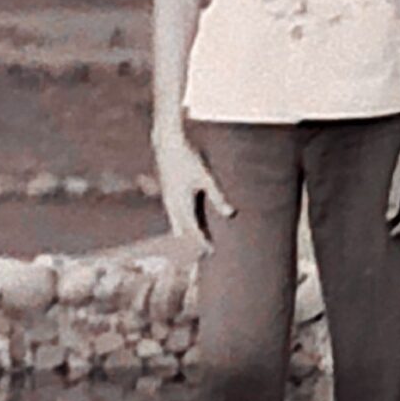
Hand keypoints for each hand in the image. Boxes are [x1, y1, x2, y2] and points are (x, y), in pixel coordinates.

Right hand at [155, 128, 232, 249]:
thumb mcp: (206, 177)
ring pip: (178, 222)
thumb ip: (218, 196)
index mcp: (182, 203)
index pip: (193, 230)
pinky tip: (190, 222)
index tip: (210, 252)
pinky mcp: (169, 193)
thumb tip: (231, 214)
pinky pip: (176, 213)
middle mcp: (173, 204)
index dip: (202, 242)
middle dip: (192, 243)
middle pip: (183, 230)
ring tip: (198, 243)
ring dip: (187, 233)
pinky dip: (183, 222)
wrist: (168, 144)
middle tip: (203, 256)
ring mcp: (169, 199)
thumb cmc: (189, 158)